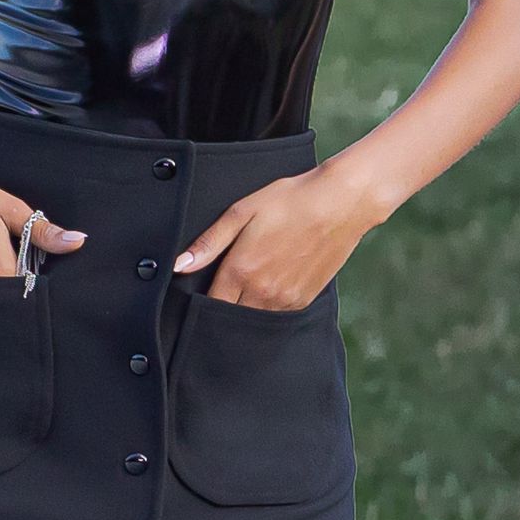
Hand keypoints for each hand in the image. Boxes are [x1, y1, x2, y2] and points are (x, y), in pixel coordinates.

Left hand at [173, 159, 378, 309]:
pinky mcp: (303, 301)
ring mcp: (285, 301)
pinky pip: (277, 314)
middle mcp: (262, 293)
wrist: (340, 204)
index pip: (210, 305)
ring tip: (252, 281)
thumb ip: (208, 243)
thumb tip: (178, 266)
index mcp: (241, 271)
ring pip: (254, 317)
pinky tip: (272, 282)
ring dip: (247, 307)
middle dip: (224, 307)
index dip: (202, 302)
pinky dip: (269, 305)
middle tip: (227, 286)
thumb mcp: (242, 212)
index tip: (202, 292)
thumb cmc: (290, 201)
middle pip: (231, 316)